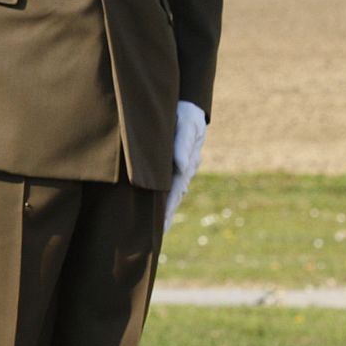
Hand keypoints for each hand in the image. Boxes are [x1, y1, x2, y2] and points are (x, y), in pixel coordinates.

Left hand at [164, 100, 207, 230]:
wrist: (189, 107)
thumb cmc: (186, 114)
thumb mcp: (186, 125)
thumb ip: (183, 144)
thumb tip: (180, 166)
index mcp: (187, 164)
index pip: (175, 191)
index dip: (167, 209)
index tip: (160, 226)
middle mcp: (186, 170)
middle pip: (174, 197)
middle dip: (166, 216)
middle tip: (156, 237)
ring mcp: (182, 169)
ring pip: (173, 194)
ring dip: (166, 210)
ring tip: (158, 230)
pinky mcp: (177, 166)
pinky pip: (170, 185)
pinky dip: (166, 199)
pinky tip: (160, 210)